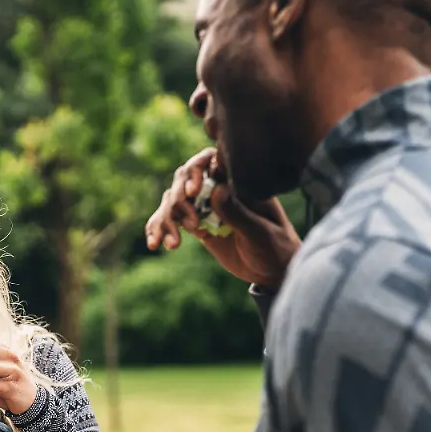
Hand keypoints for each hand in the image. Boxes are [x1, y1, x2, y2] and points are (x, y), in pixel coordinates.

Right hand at [145, 147, 300, 290]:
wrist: (272, 271)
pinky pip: (170, 220)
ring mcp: (205, 206)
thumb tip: (217, 189)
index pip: (210, 160)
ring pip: (173, 200)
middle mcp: (218, 188)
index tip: (194, 192)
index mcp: (238, 181)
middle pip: (184, 178)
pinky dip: (158, 229)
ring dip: (166, 219)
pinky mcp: (196, 224)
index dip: (196, 170)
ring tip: (173, 244)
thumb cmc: (276, 248)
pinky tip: (154, 244)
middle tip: (190, 223)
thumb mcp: (261, 233)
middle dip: (179, 199)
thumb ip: (239, 213)